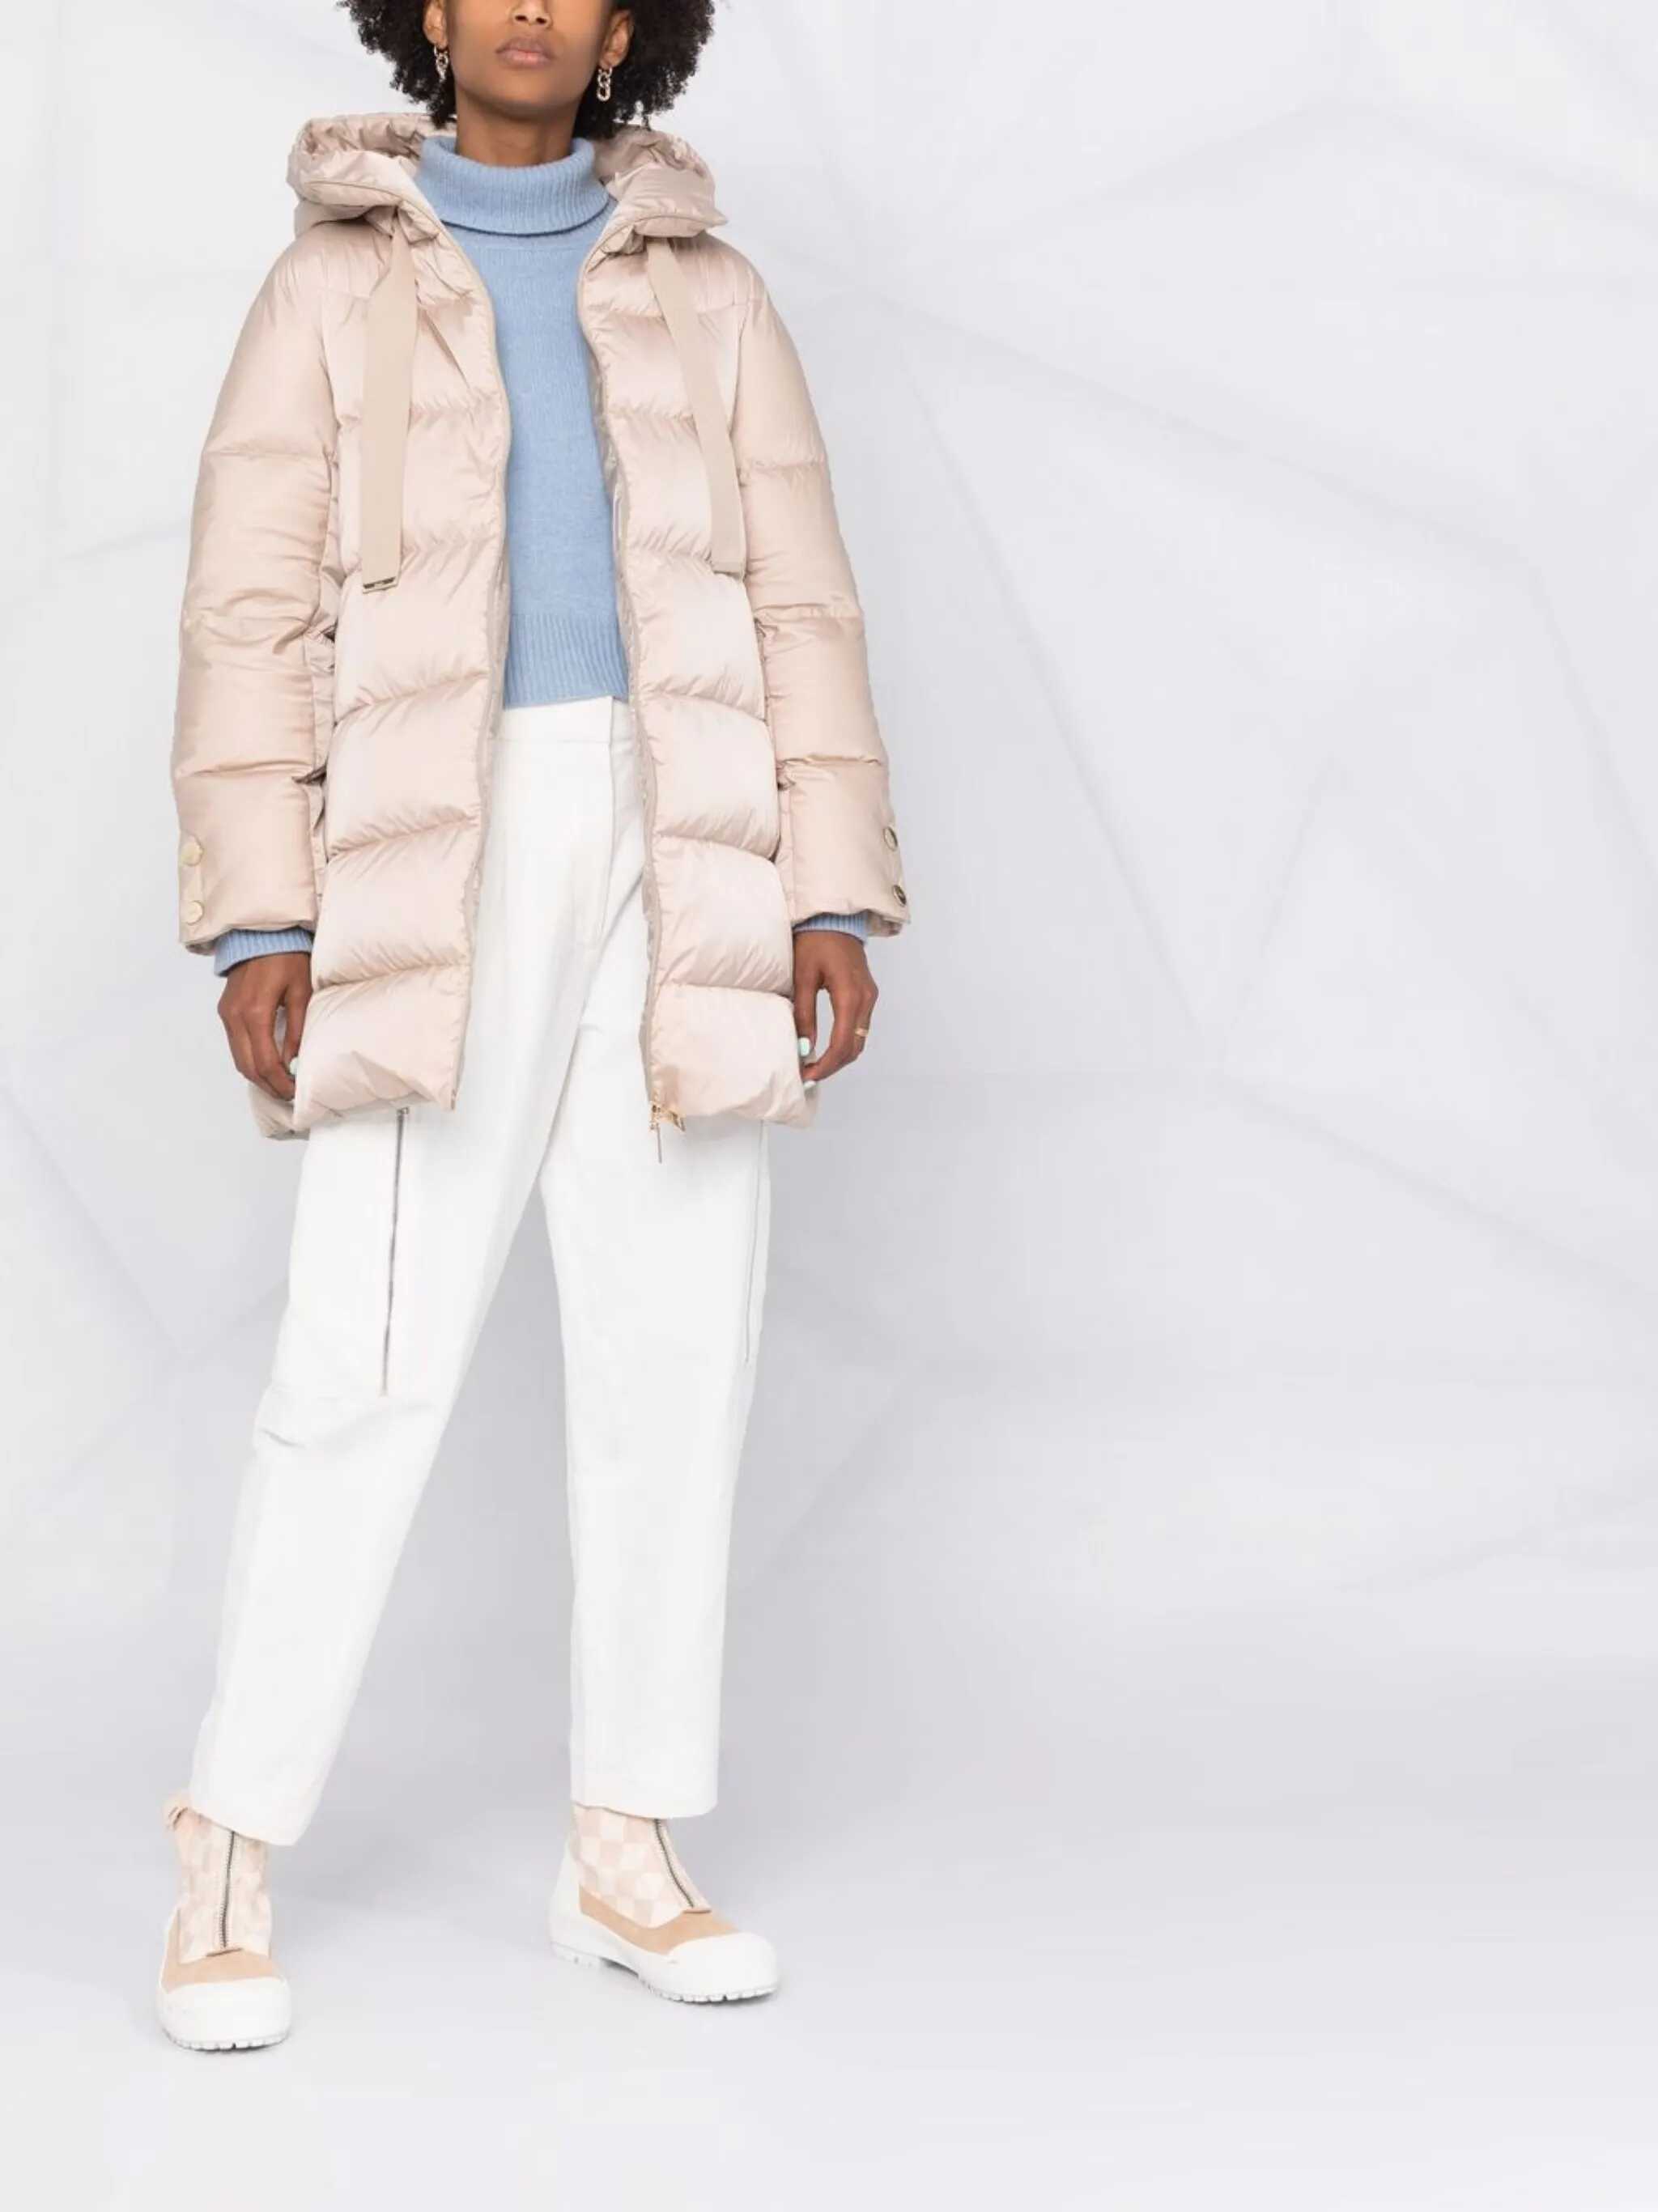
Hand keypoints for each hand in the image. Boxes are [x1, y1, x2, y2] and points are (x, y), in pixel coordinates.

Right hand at [218, 951, 311, 1102]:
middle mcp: (235, 1016)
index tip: (295, 1092)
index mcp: (255, 1012)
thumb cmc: (286, 957)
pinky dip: (249, 1059)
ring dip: (258, 1075)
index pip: (265, 1062)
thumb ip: (297, 1030)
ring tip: (280, 1083)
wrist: (261, 933)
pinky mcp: (225, 1011)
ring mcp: (226, 1014)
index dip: (280, 1082)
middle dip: (268, 1085)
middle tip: (289, 1094)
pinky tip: (267, 1063)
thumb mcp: (301, 993)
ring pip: (238, 1058)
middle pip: (247, 1067)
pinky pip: (235, 1045)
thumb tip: (295, 1062)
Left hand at [793, 929, 876, 1083]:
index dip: (825, 1065)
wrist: (834, 917)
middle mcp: (866, 1000)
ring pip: (859, 1041)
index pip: (842, 1044)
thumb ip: (804, 1013)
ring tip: (814, 1065)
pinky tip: (826, 1047)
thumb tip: (804, 1047)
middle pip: (854, 1048)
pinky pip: (859, 1029)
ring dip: (839, 1057)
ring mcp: (870, 997)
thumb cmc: (815, 941)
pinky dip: (845, 1043)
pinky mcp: (867, 995)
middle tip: (808, 1075)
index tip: (807, 1075)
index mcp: (850, 995)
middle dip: (832, 1066)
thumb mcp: (803, 976)